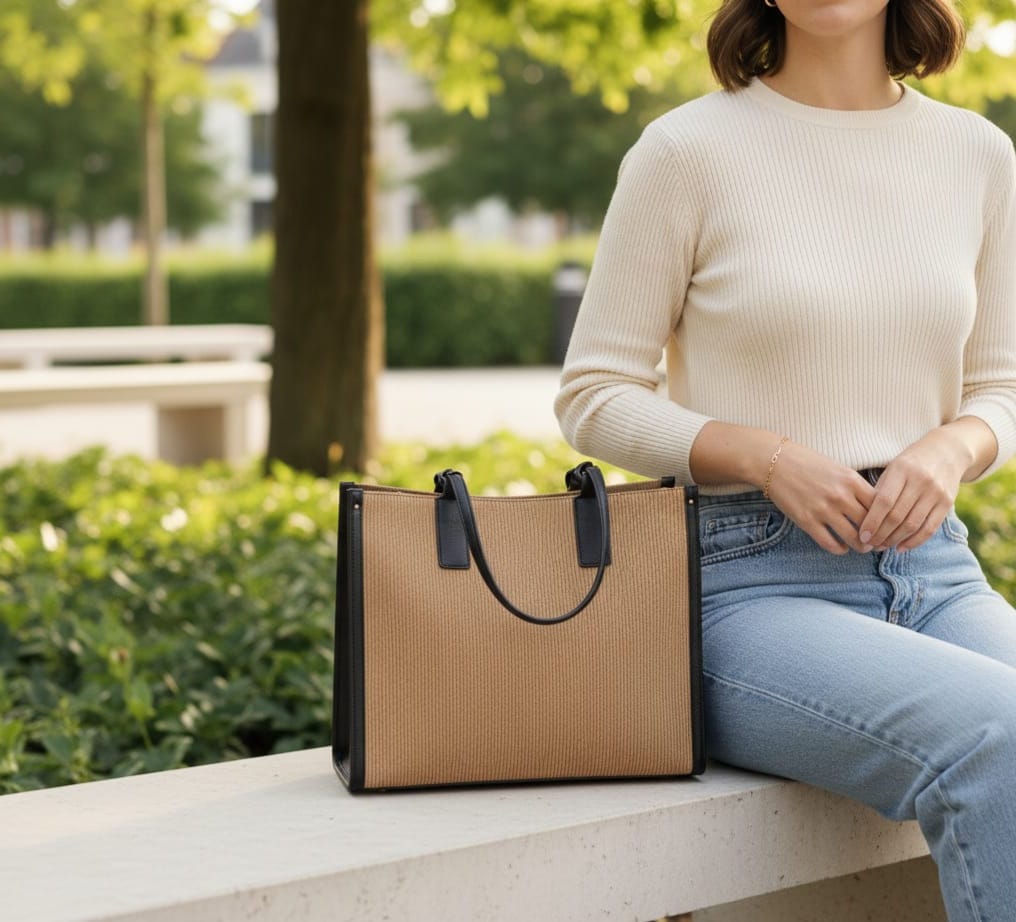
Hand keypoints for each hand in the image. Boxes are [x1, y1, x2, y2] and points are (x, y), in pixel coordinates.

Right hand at [764, 440, 876, 554]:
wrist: (774, 462)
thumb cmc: (807, 463)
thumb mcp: (838, 468)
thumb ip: (856, 486)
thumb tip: (875, 507)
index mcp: (851, 480)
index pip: (881, 506)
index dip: (887, 519)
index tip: (889, 526)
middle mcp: (840, 496)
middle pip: (870, 524)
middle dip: (877, 537)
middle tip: (880, 542)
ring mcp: (823, 509)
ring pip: (853, 538)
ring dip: (861, 547)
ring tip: (863, 547)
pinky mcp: (806, 521)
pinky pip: (830, 543)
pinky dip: (840, 549)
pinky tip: (842, 547)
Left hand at [855, 429, 969, 552]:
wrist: (947, 451)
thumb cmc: (911, 462)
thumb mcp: (893, 468)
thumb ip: (881, 490)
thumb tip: (864, 520)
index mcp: (902, 469)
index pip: (884, 501)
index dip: (872, 521)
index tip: (862, 536)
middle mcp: (921, 481)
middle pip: (897, 516)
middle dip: (881, 534)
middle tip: (869, 545)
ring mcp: (936, 492)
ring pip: (912, 524)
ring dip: (895, 540)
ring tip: (882, 546)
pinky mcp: (947, 502)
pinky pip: (930, 528)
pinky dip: (914, 541)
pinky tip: (901, 547)